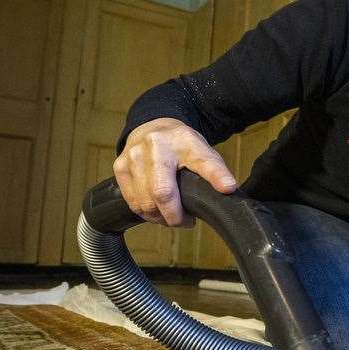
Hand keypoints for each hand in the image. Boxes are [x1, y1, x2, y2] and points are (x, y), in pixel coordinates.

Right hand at [114, 117, 237, 227]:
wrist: (151, 128)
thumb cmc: (180, 145)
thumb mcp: (202, 151)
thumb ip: (215, 169)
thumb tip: (229, 189)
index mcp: (183, 140)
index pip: (202, 161)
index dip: (215, 176)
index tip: (228, 188)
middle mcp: (154, 146)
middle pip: (162, 193)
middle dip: (176, 216)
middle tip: (186, 221)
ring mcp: (133, 156)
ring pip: (145, 203)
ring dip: (160, 218)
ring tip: (171, 216)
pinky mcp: (119, 167)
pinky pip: (133, 202)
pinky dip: (146, 213)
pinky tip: (156, 211)